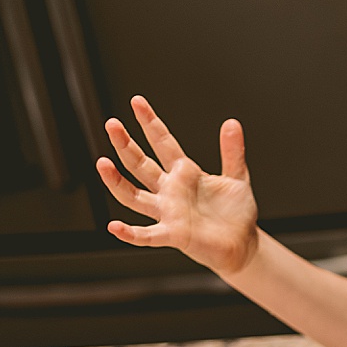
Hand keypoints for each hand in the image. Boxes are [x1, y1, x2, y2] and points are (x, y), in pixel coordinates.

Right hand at [96, 95, 259, 276]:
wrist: (243, 244)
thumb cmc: (236, 213)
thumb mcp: (237, 177)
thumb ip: (233, 152)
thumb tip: (233, 122)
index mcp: (184, 173)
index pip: (162, 143)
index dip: (150, 123)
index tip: (137, 102)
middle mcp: (170, 190)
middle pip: (140, 164)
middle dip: (125, 145)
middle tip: (112, 124)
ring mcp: (168, 212)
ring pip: (133, 196)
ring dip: (117, 181)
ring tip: (103, 164)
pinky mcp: (174, 235)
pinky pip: (147, 235)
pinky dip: (130, 233)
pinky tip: (115, 227)